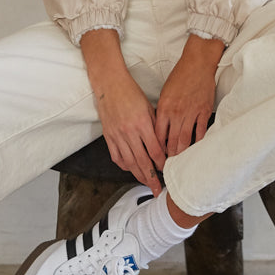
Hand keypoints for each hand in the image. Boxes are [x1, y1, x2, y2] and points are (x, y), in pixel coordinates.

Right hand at [80, 30, 164, 192]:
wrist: (109, 85)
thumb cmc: (131, 93)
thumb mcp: (149, 108)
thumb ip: (156, 127)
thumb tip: (163, 146)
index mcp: (142, 124)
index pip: (154, 151)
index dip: (161, 164)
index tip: (167, 171)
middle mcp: (129, 132)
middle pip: (142, 162)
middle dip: (151, 178)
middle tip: (157, 190)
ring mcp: (116, 135)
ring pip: (129, 162)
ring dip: (138, 175)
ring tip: (146, 183)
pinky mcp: (108, 136)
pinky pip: (116, 157)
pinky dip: (125, 165)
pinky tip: (131, 169)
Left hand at [155, 35, 223, 156]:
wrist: (198, 63)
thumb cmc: (180, 76)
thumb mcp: (165, 93)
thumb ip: (162, 111)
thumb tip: (160, 128)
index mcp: (164, 108)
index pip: (157, 134)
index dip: (156, 148)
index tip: (155, 157)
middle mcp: (176, 113)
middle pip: (171, 140)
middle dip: (169, 156)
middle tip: (167, 167)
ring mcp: (191, 113)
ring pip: (185, 139)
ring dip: (182, 152)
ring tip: (179, 162)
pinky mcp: (204, 111)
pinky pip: (201, 131)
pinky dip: (198, 142)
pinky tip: (196, 150)